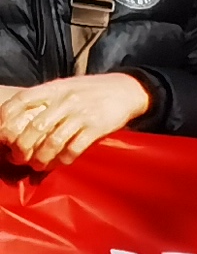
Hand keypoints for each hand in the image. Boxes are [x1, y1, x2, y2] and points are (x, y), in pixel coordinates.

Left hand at [0, 71, 152, 170]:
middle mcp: (65, 101)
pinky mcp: (97, 128)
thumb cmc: (92, 91)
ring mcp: (81, 115)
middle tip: (19, 158)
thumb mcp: (65, 87)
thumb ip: (45, 100)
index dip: (6, 117)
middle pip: (35, 127)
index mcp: (54, 89)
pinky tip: (60, 163)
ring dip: (42, 158)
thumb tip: (19, 120)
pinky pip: (74, 149)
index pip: (22, 100)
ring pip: (53, 142)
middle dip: (22, 147)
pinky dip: (64, 160)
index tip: (2, 133)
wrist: (127, 90)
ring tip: (39, 165)